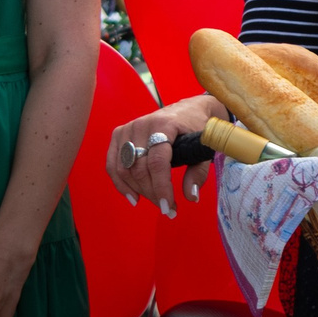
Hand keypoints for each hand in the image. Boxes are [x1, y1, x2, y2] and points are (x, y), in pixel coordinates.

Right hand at [104, 93, 227, 215]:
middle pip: (139, 167)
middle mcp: (143, 124)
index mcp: (165, 124)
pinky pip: (112, 164)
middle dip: (152, 192)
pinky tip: (133, 197)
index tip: (168, 207)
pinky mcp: (120, 134)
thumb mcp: (205, 145)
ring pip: (124, 168)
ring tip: (155, 202)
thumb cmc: (198, 127)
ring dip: (138, 190)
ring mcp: (129, 128)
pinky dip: (120, 183)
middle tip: (166, 208)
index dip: (161, 187)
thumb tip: (190, 197)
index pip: (157, 161)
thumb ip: (198, 171)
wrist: (190, 108)